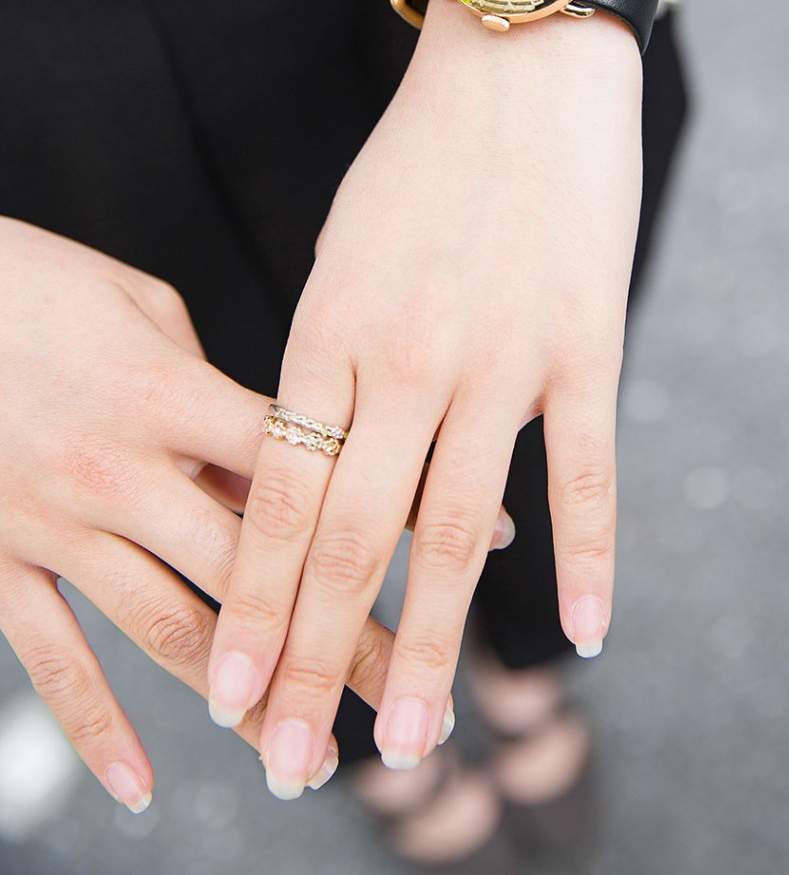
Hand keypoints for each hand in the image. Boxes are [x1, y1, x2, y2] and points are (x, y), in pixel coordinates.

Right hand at [0, 219, 433, 807]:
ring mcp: (52, 521)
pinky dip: (96, 724)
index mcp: (166, 393)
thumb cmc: (37, 281)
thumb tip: (276, 443)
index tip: (471, 541)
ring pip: (166, 626)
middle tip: (408, 693)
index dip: (391, 504)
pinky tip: (142, 781)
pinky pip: (50, 656)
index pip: (305, 464)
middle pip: (255, 566)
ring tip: (306, 748)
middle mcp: (118, 468)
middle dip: (337, 635)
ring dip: (244, 693)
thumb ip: (212, 381)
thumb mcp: (140, 303)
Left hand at [211, 0, 641, 787]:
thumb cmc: (422, 158)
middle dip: (313, 657)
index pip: (275, 497)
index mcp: (326, 331)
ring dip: (429, 642)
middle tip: (289, 759)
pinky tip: (586, 638)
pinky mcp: (584, 346)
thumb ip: (330, 358)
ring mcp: (497, 357)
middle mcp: (402, 358)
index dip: (249, 602)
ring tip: (410, 736)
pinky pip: (583, 473)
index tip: (226, 693)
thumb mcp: (345, 252)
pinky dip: (587, 559)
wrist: (522, 66)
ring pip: (454, 529)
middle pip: (348, 536)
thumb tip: (320, 459)